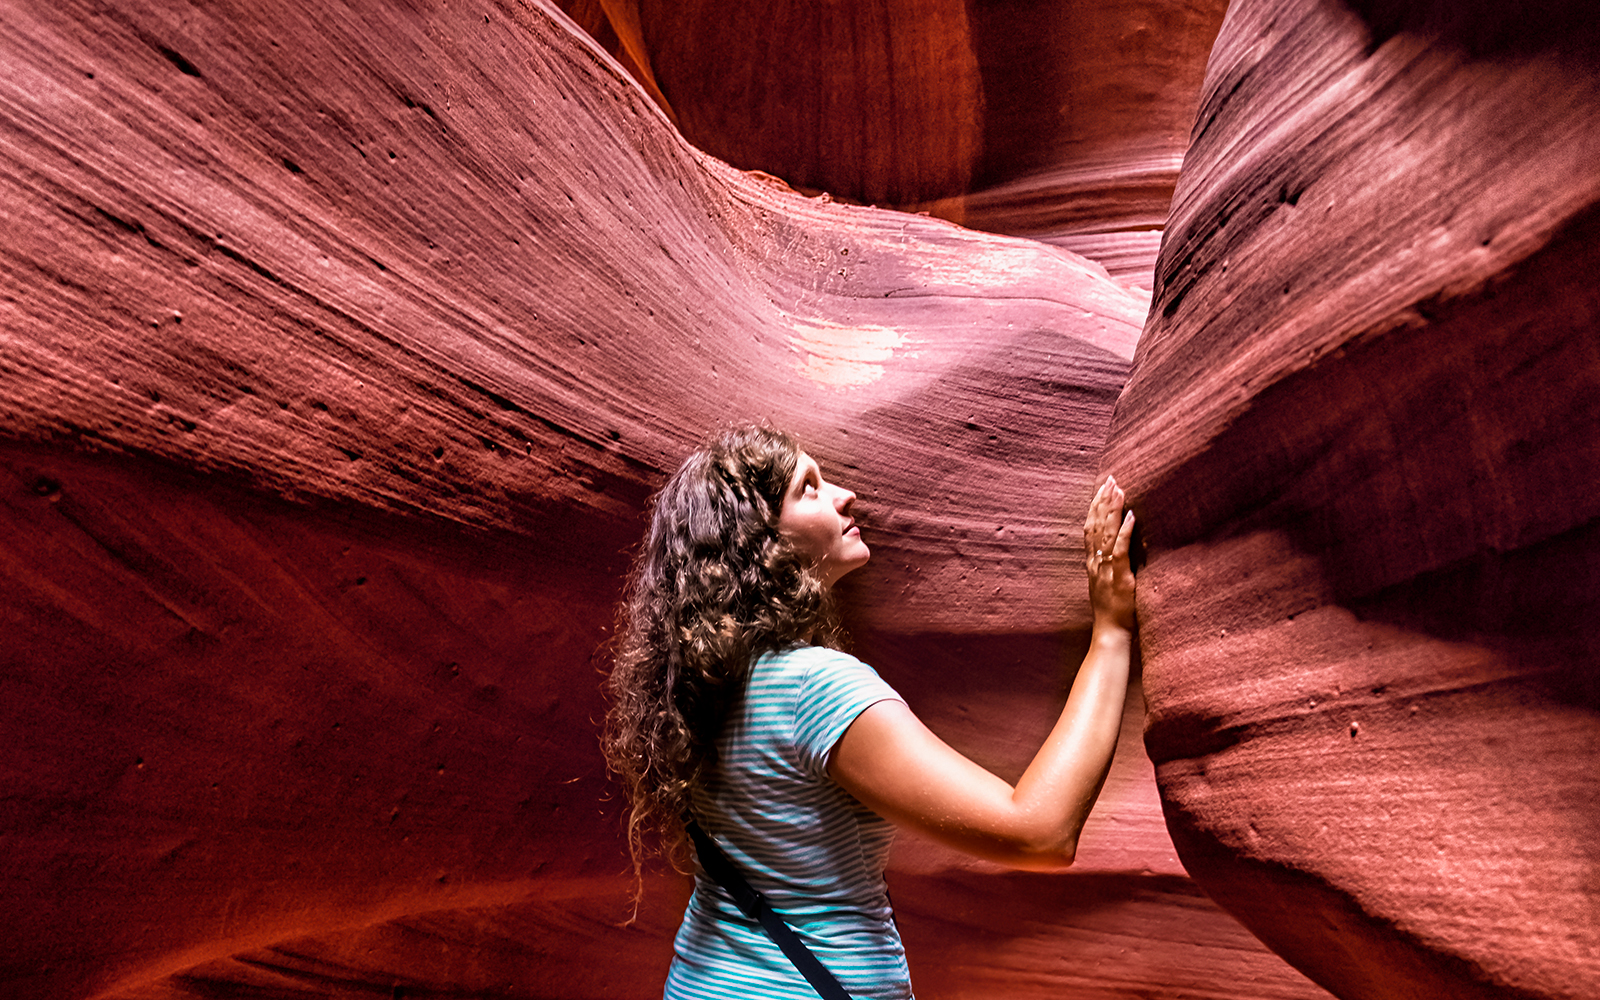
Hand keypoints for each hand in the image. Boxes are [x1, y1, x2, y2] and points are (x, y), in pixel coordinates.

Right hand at [1084, 475, 1135, 631]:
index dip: (1095, 506)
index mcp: (1092, 562)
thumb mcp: (1105, 582)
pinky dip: (1124, 531)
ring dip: (1112, 509)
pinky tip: (1131, 516)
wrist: (1109, 632)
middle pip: (1095, 524)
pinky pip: (1120, 550)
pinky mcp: (1119, 576)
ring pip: (1105, 533)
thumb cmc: (1112, 610)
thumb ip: (1108, 564)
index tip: (1102, 487)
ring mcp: (1106, 568)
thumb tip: (1115, 547)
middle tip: (1110, 479)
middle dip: (1102, 500)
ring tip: (1119, 489)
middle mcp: (1095, 562)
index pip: (1090, 527)